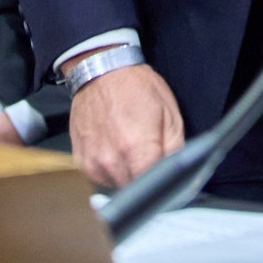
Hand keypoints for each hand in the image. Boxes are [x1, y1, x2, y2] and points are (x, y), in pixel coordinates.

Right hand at [66, 62, 182, 188]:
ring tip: (129, 148)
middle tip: (148, 156)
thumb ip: (176, 151)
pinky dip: (111, 168)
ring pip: (117, 186)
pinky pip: (101, 177)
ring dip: (127, 174)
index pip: (152, 191)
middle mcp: (111, 160)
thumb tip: (181, 177)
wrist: (101, 71)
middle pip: (134, 191)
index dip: (162, 188)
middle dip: (145, 179)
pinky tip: (115, 147)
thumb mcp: (170, 114)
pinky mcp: (81, 161)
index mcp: (136, 150)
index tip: (165, 180)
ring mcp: (93, 162)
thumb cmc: (136, 87)